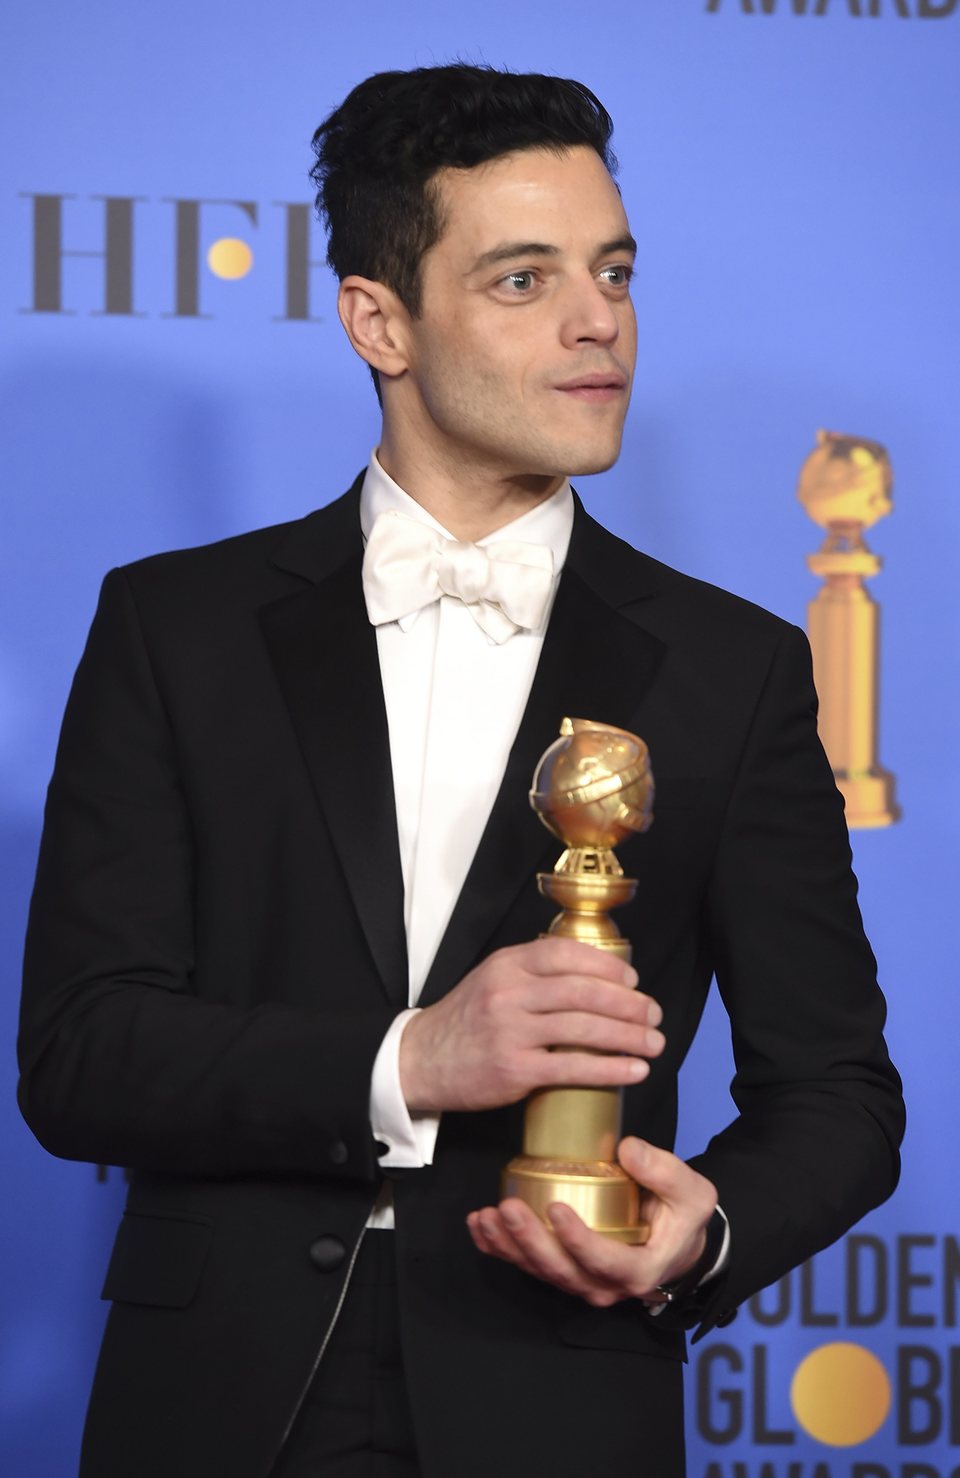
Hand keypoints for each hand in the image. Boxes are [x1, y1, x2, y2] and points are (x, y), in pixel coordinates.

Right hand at [399, 938, 664, 1112]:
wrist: (421, 1060)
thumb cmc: (465, 1020)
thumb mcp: (491, 979)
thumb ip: (533, 972)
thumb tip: (592, 976)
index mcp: (507, 965)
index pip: (565, 955)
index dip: (606, 967)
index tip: (633, 982)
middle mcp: (509, 993)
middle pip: (583, 992)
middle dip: (628, 1004)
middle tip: (654, 1014)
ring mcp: (511, 1032)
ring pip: (583, 1028)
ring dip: (628, 1036)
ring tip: (654, 1042)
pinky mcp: (514, 1070)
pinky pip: (572, 1067)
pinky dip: (610, 1068)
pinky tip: (633, 1071)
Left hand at [467, 1136, 718, 1306]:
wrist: (676, 1242)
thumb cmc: (682, 1216)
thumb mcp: (691, 1192)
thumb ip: (664, 1171)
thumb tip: (627, 1148)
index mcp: (639, 1270)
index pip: (606, 1262)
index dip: (579, 1241)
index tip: (557, 1209)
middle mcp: (604, 1286)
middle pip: (562, 1271)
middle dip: (531, 1241)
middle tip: (509, 1208)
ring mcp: (579, 1281)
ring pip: (539, 1271)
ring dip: (508, 1246)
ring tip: (487, 1216)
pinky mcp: (560, 1270)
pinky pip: (526, 1265)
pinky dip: (499, 1248)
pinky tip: (479, 1226)